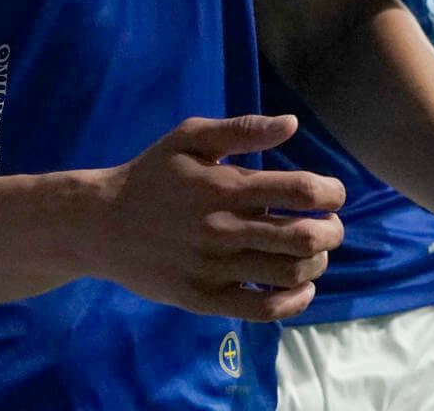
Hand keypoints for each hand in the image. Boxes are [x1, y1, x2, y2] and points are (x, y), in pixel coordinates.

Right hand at [90, 114, 344, 323]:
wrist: (101, 224)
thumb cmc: (152, 175)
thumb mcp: (189, 138)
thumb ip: (241, 129)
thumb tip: (291, 123)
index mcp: (226, 186)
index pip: (302, 191)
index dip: (331, 193)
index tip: (332, 195)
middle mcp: (225, 229)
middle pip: (305, 237)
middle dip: (333, 231)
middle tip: (331, 226)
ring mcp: (215, 268)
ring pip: (290, 274)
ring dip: (316, 263)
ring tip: (313, 253)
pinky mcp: (205, 299)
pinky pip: (264, 310)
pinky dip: (295, 301)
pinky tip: (300, 287)